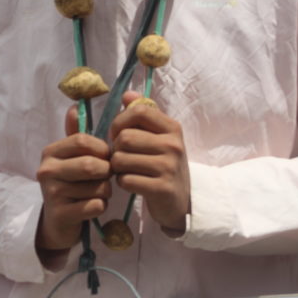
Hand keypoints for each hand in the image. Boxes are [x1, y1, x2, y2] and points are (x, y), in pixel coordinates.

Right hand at [36, 106, 111, 252]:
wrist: (58, 222)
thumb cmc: (70, 184)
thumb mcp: (70, 158)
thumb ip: (75, 134)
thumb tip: (74, 106)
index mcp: (50, 152)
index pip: (83, 140)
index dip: (102, 149)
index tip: (106, 157)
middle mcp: (47, 170)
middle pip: (91, 164)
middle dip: (107, 172)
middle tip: (106, 178)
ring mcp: (52, 193)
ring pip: (97, 187)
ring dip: (106, 191)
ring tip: (98, 192)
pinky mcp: (61, 214)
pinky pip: (95, 206)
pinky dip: (101, 206)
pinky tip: (93, 207)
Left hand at [109, 91, 189, 234]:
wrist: (182, 201)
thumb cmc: (164, 165)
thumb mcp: (159, 138)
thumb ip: (143, 115)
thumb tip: (127, 95)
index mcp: (172, 128)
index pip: (139, 111)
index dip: (120, 121)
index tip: (118, 133)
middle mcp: (173, 145)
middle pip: (124, 137)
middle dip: (116, 149)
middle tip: (122, 157)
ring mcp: (169, 167)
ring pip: (121, 159)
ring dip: (117, 167)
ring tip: (127, 170)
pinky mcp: (161, 188)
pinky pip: (126, 180)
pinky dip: (123, 182)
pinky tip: (132, 183)